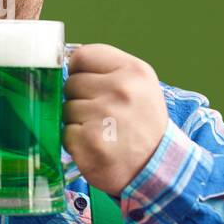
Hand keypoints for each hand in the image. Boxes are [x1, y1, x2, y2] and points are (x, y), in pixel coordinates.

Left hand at [63, 44, 168, 196]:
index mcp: (134, 71)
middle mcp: (121, 90)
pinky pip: (66, 133)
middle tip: (101, 115)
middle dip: (79, 99)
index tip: (90, 86)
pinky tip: (95, 146)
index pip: (82, 56)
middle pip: (71, 83)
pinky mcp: (91, 141)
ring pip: (66, 109)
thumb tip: (66, 63)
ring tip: (101, 131)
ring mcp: (105, 115)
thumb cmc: (141, 124)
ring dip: (77, 122)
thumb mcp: (139, 86)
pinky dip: (76, 142)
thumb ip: (107, 70)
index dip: (79, 71)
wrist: (157, 167)